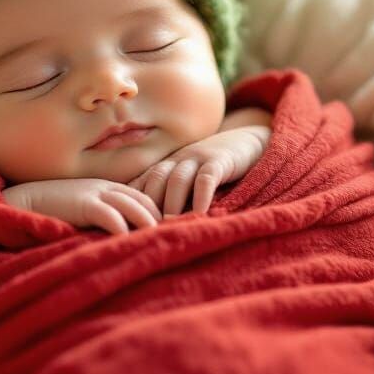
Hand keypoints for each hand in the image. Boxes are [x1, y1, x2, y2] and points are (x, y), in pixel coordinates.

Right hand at [3, 178, 161, 234]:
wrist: (23, 201)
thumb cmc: (52, 209)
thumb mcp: (82, 207)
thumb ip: (102, 215)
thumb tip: (123, 236)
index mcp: (107, 187)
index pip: (143, 198)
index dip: (158, 213)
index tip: (170, 231)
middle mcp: (106, 187)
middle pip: (144, 200)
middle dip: (161, 219)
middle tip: (177, 237)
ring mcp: (96, 193)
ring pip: (134, 206)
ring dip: (150, 225)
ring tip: (162, 242)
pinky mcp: (84, 203)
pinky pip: (111, 216)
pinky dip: (124, 229)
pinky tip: (133, 242)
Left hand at [129, 126, 268, 216]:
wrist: (245, 143)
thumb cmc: (212, 172)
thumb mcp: (187, 183)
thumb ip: (169, 199)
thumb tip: (150, 228)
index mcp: (164, 168)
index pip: (141, 184)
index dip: (133, 204)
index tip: (128, 226)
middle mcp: (176, 161)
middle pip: (154, 180)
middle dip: (148, 205)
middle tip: (146, 230)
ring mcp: (197, 158)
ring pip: (177, 179)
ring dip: (171, 203)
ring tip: (168, 225)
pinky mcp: (219, 160)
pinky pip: (206, 178)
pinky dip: (201, 196)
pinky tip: (201, 214)